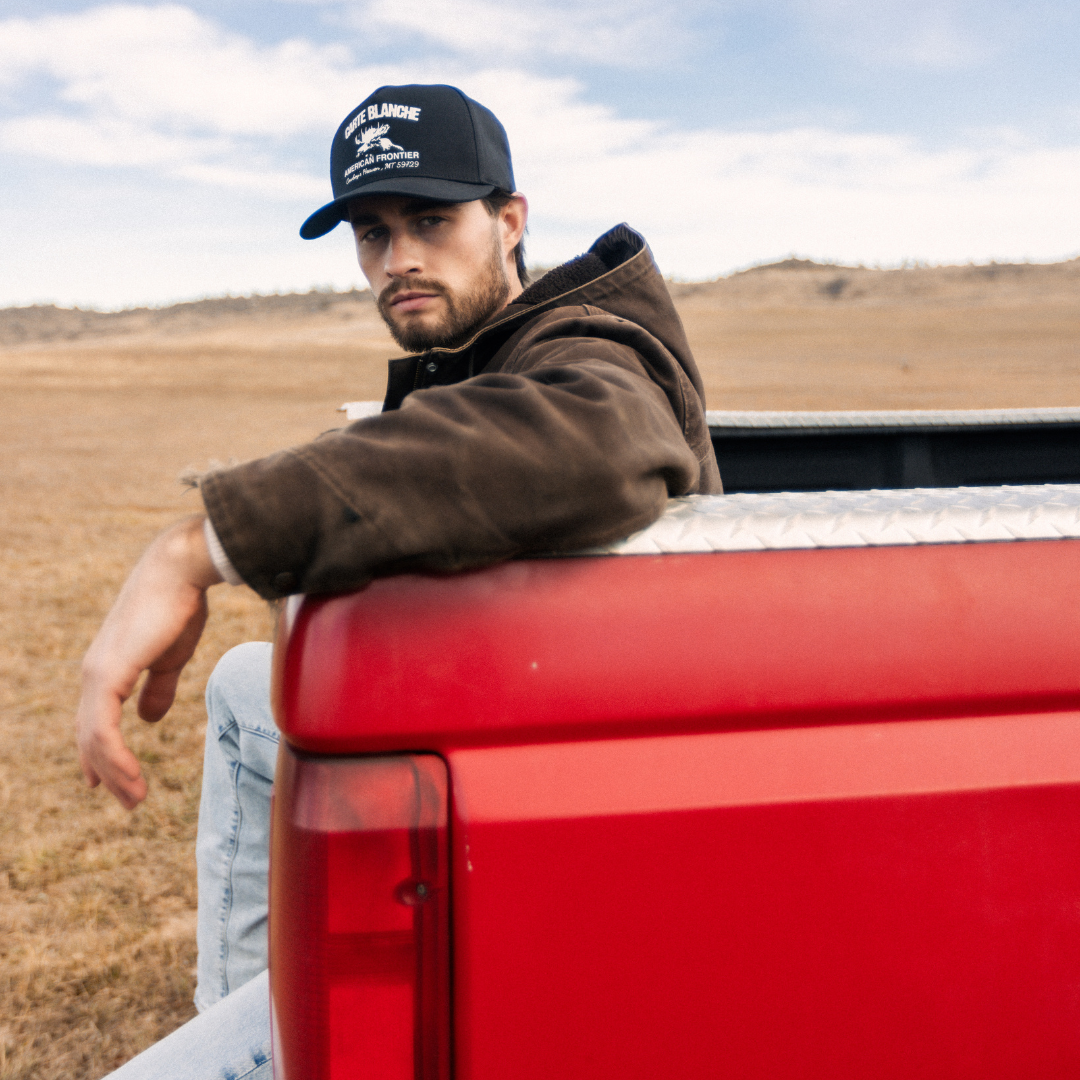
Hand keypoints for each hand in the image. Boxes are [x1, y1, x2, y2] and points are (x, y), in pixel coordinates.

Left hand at [75, 515, 223, 808]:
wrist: (179, 572)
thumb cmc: (179, 606)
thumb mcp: (171, 656)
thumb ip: (158, 687)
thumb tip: (148, 719)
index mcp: (108, 668)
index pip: (94, 721)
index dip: (100, 754)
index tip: (109, 784)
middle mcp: (94, 674)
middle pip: (90, 736)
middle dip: (108, 772)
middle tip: (130, 801)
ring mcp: (97, 675)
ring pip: (93, 739)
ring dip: (114, 773)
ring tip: (134, 798)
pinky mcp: (108, 675)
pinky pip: (102, 730)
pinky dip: (115, 758)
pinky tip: (130, 776)